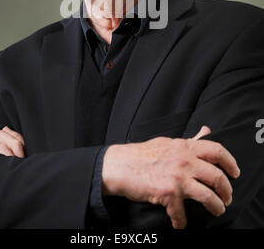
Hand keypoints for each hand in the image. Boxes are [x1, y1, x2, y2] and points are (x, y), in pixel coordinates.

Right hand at [102, 125, 239, 228]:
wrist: (119, 165)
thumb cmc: (142, 154)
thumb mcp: (168, 142)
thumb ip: (189, 141)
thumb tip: (206, 131)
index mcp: (185, 146)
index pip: (217, 150)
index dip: (230, 162)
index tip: (235, 173)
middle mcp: (184, 160)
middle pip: (217, 176)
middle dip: (226, 190)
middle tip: (226, 198)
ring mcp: (177, 176)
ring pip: (208, 196)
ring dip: (215, 207)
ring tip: (216, 210)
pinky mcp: (168, 193)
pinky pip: (182, 213)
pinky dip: (182, 222)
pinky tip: (180, 223)